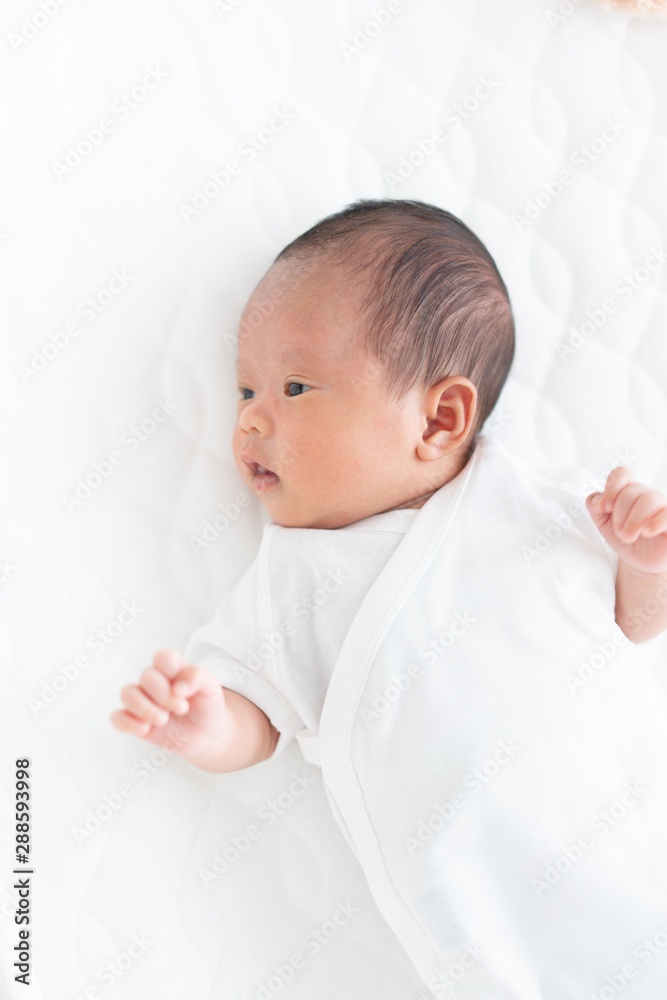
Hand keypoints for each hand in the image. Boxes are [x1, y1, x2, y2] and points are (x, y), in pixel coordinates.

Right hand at [110, 649, 232, 763]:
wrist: (207, 734)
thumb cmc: (207, 705)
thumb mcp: (211, 687)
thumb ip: (197, 676)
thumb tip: (178, 686)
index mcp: (173, 668)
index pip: (163, 657)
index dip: (171, 672)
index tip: (184, 692)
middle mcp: (155, 682)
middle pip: (146, 676)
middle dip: (164, 695)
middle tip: (182, 709)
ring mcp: (143, 700)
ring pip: (127, 693)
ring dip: (144, 708)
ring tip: (163, 720)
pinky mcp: (135, 720)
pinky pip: (117, 717)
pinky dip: (128, 723)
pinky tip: (145, 729)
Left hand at [586, 467, 666, 573]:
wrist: (640, 559)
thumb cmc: (625, 536)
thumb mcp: (603, 522)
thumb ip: (595, 507)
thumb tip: (597, 500)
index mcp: (629, 491)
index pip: (622, 474)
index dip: (612, 487)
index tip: (606, 507)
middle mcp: (647, 496)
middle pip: (631, 491)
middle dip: (620, 514)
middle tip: (620, 532)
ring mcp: (662, 507)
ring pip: (649, 499)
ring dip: (634, 521)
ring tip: (629, 537)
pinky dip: (655, 522)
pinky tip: (647, 532)